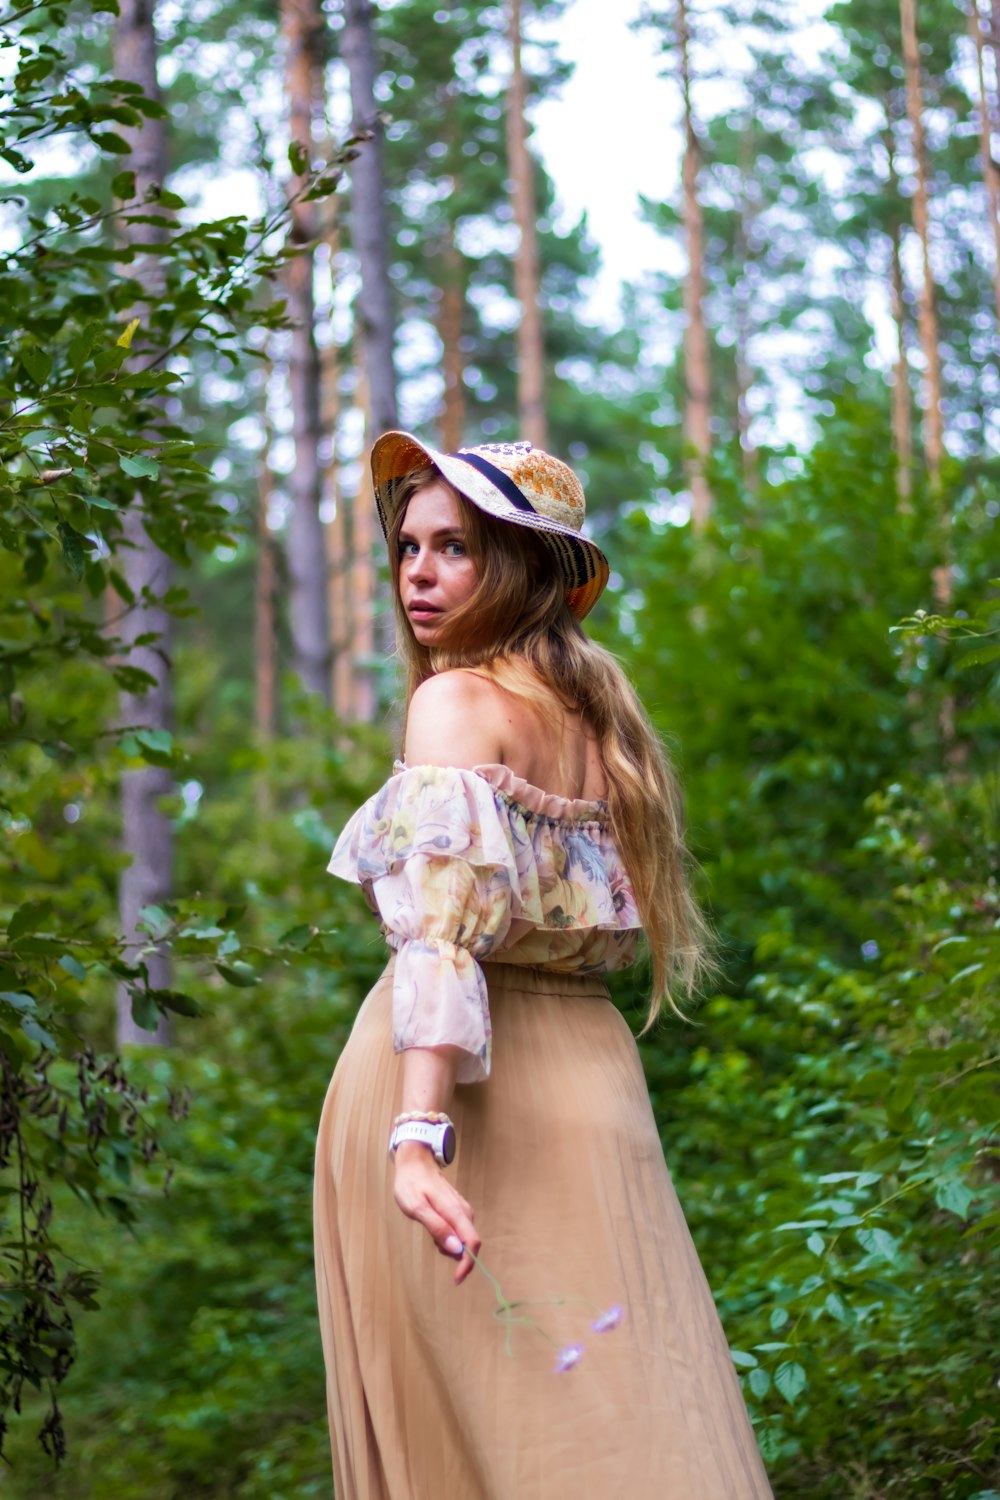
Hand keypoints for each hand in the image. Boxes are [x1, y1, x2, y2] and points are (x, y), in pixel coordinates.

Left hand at [392, 1142, 480, 1285]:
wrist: (415, 1162)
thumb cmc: (412, 1184)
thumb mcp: (417, 1208)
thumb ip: (437, 1228)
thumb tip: (456, 1250)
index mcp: (456, 1212)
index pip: (472, 1243)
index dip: (468, 1264)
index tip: (456, 1279)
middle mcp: (464, 1212)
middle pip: (469, 1244)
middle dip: (454, 1254)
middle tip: (432, 1243)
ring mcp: (462, 1210)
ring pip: (463, 1238)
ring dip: (449, 1245)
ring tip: (429, 1230)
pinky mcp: (457, 1209)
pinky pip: (458, 1231)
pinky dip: (447, 1236)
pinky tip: (433, 1226)